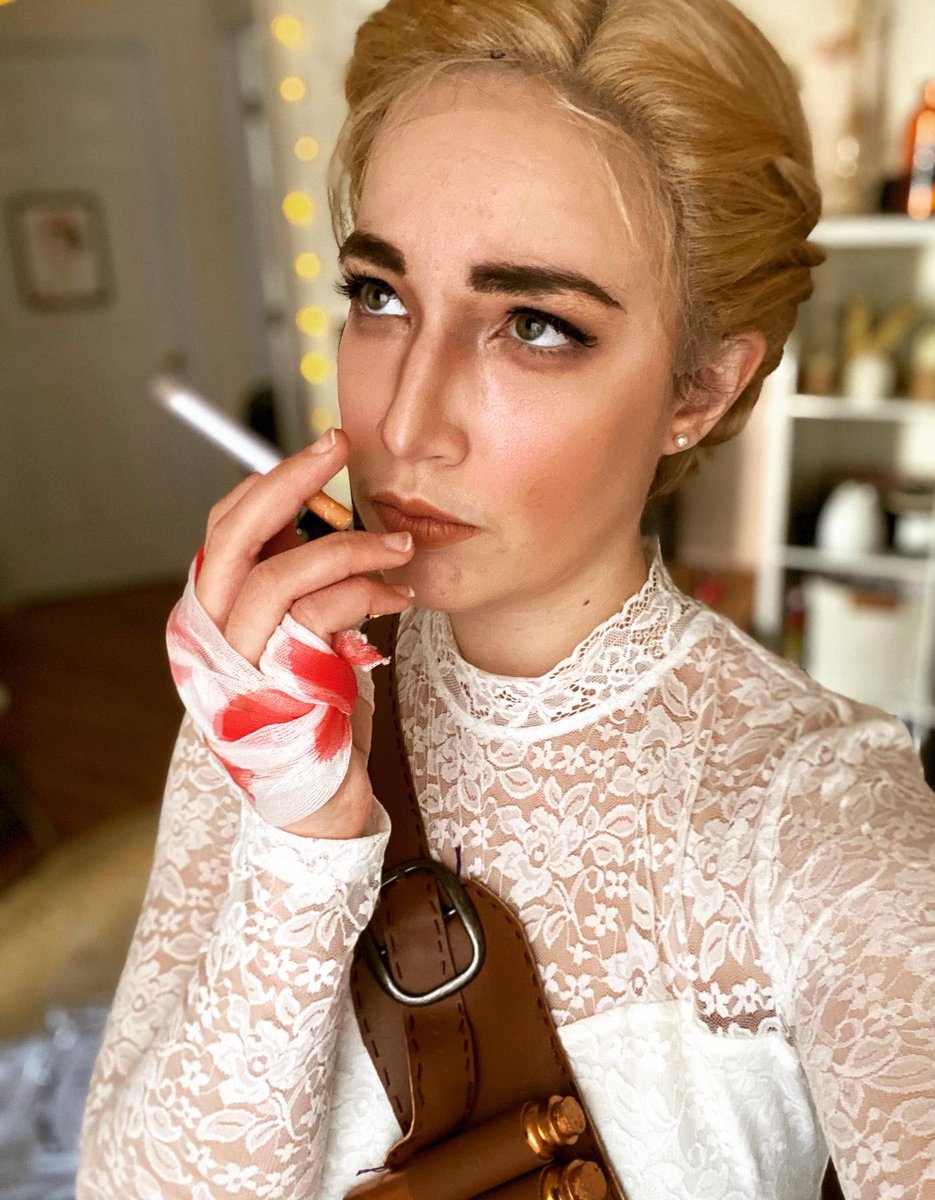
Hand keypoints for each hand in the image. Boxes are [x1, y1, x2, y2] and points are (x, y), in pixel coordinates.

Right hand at [181, 429, 414, 837]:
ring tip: (400, 546)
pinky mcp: (281, 685)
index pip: (223, 530)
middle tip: (338, 444)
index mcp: (212, 616)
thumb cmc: (315, 717)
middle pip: (235, 535)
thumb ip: (299, 585)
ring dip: (351, 547)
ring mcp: (240, 662)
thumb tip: (323, 516)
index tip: (320, 456)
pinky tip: (400, 598)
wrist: (321, 806)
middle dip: (290, 479)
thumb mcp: (304, 637)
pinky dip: (367, 592)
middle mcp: (211, 635)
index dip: (267, 485)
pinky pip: (321, 614)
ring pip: (282, 572)